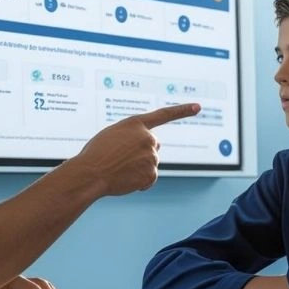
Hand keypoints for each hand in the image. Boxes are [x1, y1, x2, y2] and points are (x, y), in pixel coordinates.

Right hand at [69, 103, 200, 195]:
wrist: (91, 173)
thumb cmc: (96, 154)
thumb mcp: (113, 135)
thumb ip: (132, 136)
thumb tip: (147, 150)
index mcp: (136, 123)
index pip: (164, 115)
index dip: (182, 111)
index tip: (198, 107)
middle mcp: (147, 137)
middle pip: (153, 146)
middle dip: (142, 151)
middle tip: (121, 158)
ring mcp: (151, 156)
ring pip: (150, 163)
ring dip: (138, 167)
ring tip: (119, 169)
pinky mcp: (151, 173)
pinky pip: (149, 178)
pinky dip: (140, 181)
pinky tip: (125, 180)